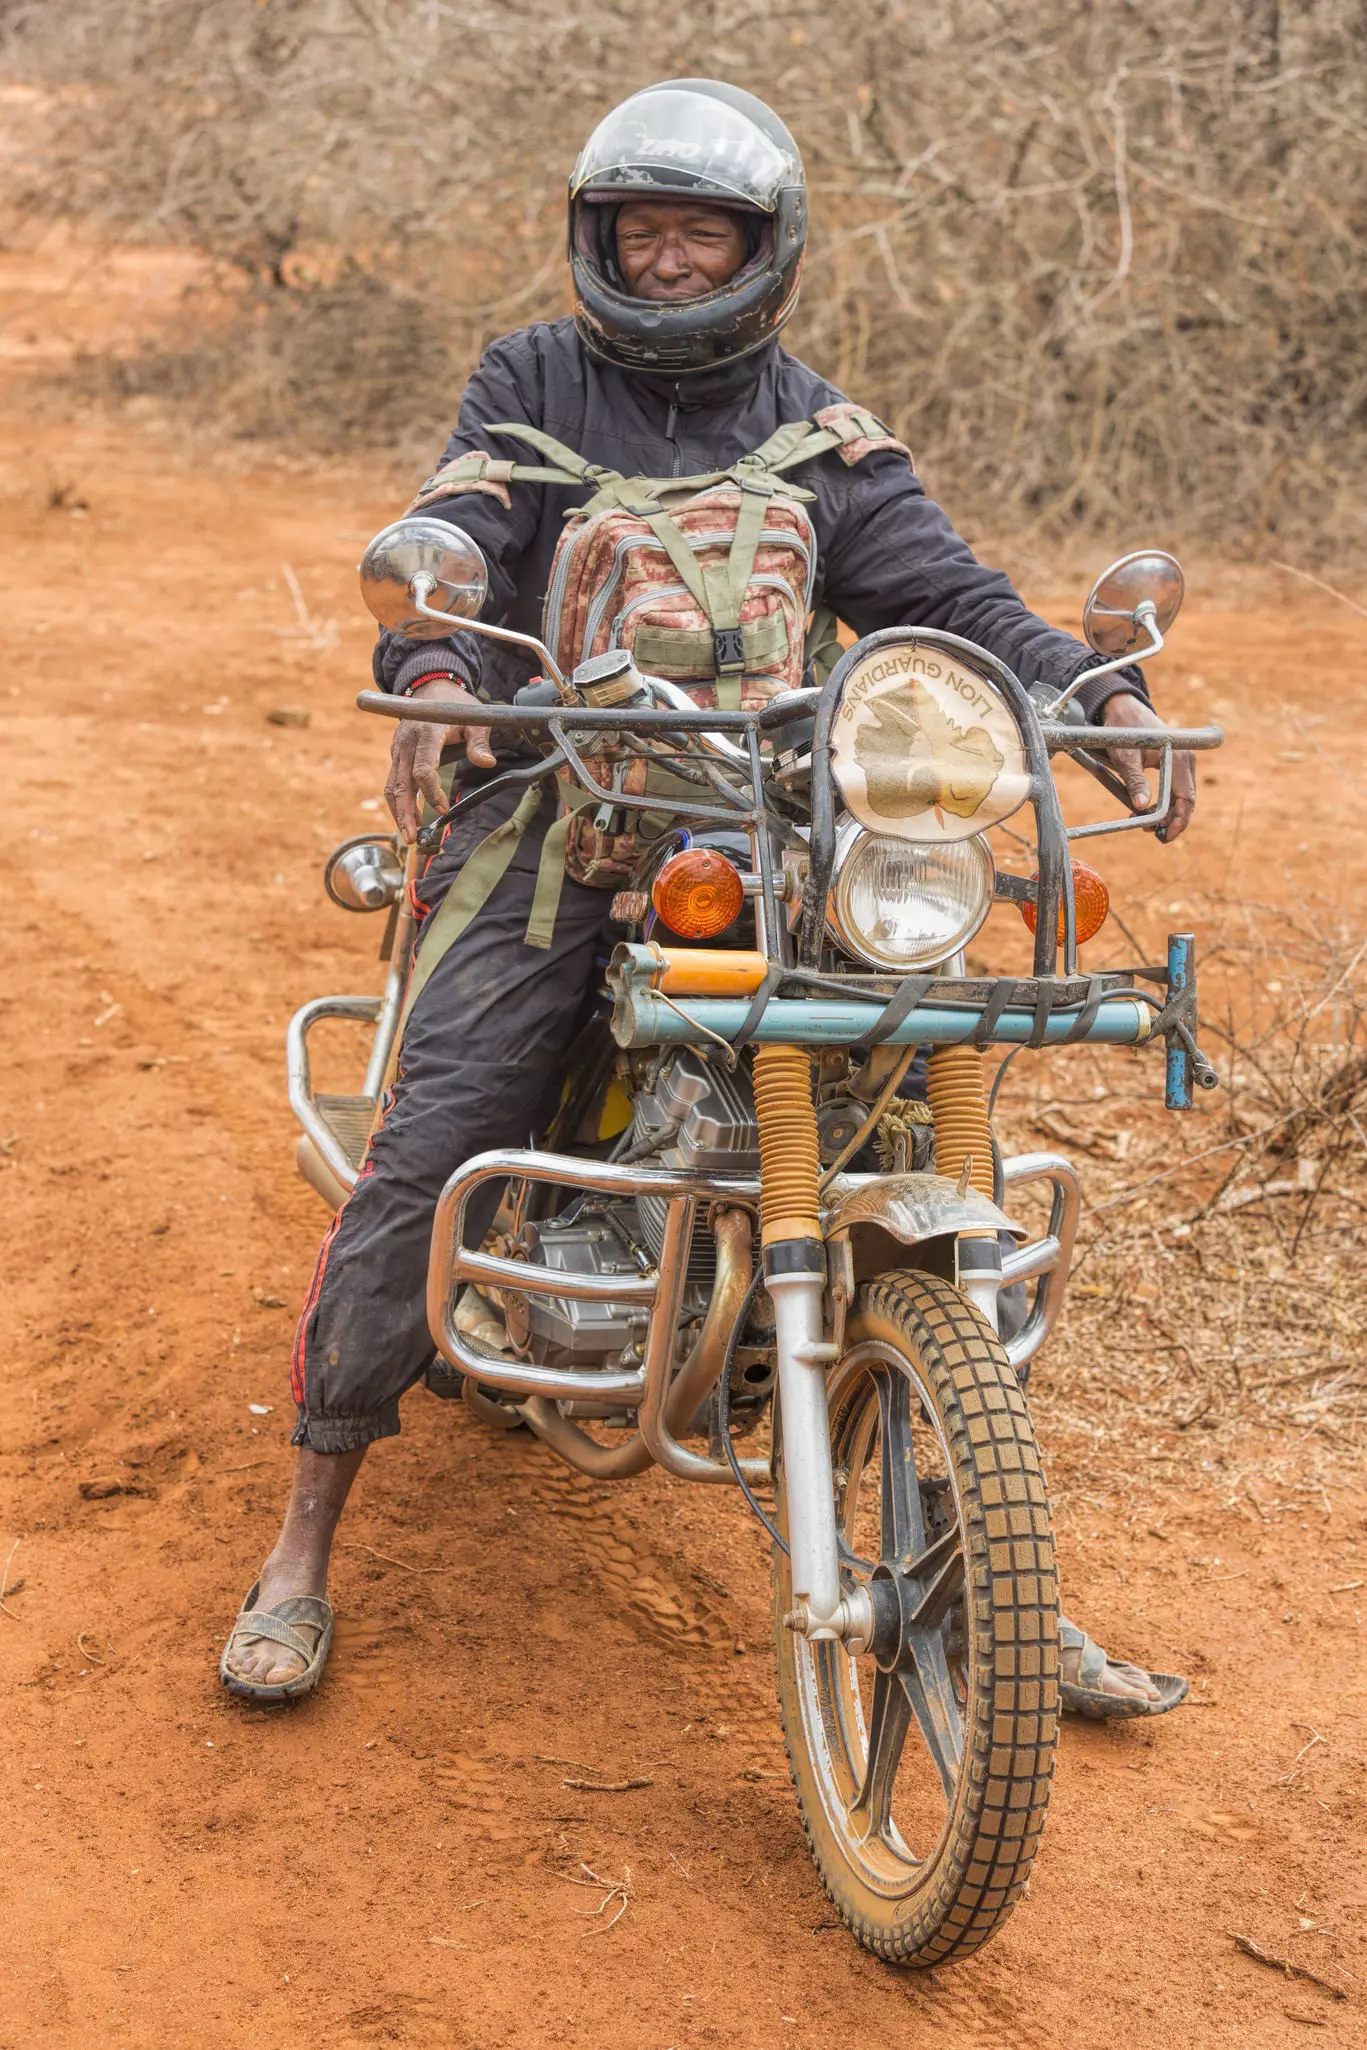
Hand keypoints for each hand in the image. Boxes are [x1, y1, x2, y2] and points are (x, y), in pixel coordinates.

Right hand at [384, 677, 495, 843]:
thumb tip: (487, 763)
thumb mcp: (475, 719)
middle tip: (412, 837)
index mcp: (427, 732)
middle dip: (405, 812)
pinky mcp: (396, 754)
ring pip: (392, 785)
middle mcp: (407, 742)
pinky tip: (406, 819)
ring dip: (398, 812)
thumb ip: (480, 741)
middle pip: (400, 783)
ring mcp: (398, 749)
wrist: (431, 686)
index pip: (423, 768)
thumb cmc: (455, 705)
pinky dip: (397, 801)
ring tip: (408, 835)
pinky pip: (393, 781)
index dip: (431, 791)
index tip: (443, 807)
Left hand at [1101, 692, 1195, 842]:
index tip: (1166, 836)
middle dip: (1171, 820)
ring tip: (1143, 822)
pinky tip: (1145, 808)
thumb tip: (1140, 807)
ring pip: (1182, 797)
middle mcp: (1187, 761)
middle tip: (1149, 831)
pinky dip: (1164, 802)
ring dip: (1166, 812)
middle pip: (1187, 801)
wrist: (1124, 710)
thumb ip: (1134, 781)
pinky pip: (1175, 789)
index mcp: (1179, 759)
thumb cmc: (1124, 733)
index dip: (1179, 820)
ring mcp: (1183, 762)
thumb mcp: (1125, 758)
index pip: (1187, 799)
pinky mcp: (1177, 763)